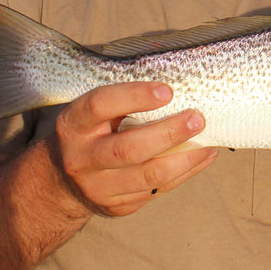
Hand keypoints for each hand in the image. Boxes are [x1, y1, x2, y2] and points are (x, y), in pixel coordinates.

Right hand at [50, 82, 217, 216]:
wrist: (61, 181)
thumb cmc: (88, 133)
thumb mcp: (91, 111)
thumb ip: (123, 95)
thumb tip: (168, 63)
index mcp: (73, 124)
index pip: (101, 105)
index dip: (134, 96)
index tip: (167, 90)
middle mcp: (82, 158)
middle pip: (128, 149)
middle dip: (168, 133)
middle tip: (197, 118)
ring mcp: (98, 187)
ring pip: (149, 175)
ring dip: (186, 157)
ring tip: (209, 140)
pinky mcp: (117, 206)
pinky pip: (158, 189)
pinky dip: (186, 171)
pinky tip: (203, 155)